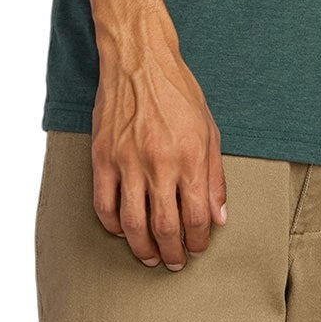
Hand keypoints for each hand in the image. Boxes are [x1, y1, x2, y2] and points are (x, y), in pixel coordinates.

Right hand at [90, 39, 227, 270]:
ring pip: (132, 225)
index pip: (196, 217)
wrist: (139, 59)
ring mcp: (127, 161)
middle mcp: (159, 162)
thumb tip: (218, 217)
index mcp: (190, 156)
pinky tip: (123, 230)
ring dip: (142, 249)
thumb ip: (215, 176)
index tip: (196, 247)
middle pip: (165, 228)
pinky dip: (113, 226)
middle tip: (174, 262)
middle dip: (172, 254)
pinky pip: (104, 205)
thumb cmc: (178, 91)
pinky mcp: (103, 157)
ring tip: (150, 256)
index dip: (197, 241)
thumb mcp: (209, 129)